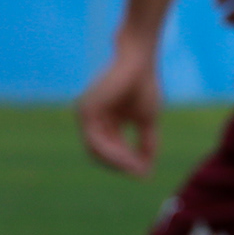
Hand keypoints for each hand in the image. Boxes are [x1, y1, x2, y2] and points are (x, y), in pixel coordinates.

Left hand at [75, 36, 162, 179]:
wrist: (140, 61)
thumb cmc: (144, 86)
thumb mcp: (148, 122)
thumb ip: (146, 145)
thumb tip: (147, 172)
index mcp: (104, 122)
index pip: (110, 151)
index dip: (126, 164)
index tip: (143, 173)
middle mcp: (91, 120)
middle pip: (100, 154)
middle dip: (120, 165)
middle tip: (139, 171)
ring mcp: (86, 115)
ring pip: (96, 151)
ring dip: (117, 161)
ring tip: (135, 165)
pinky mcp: (86, 110)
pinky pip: (95, 140)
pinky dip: (111, 152)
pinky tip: (127, 156)